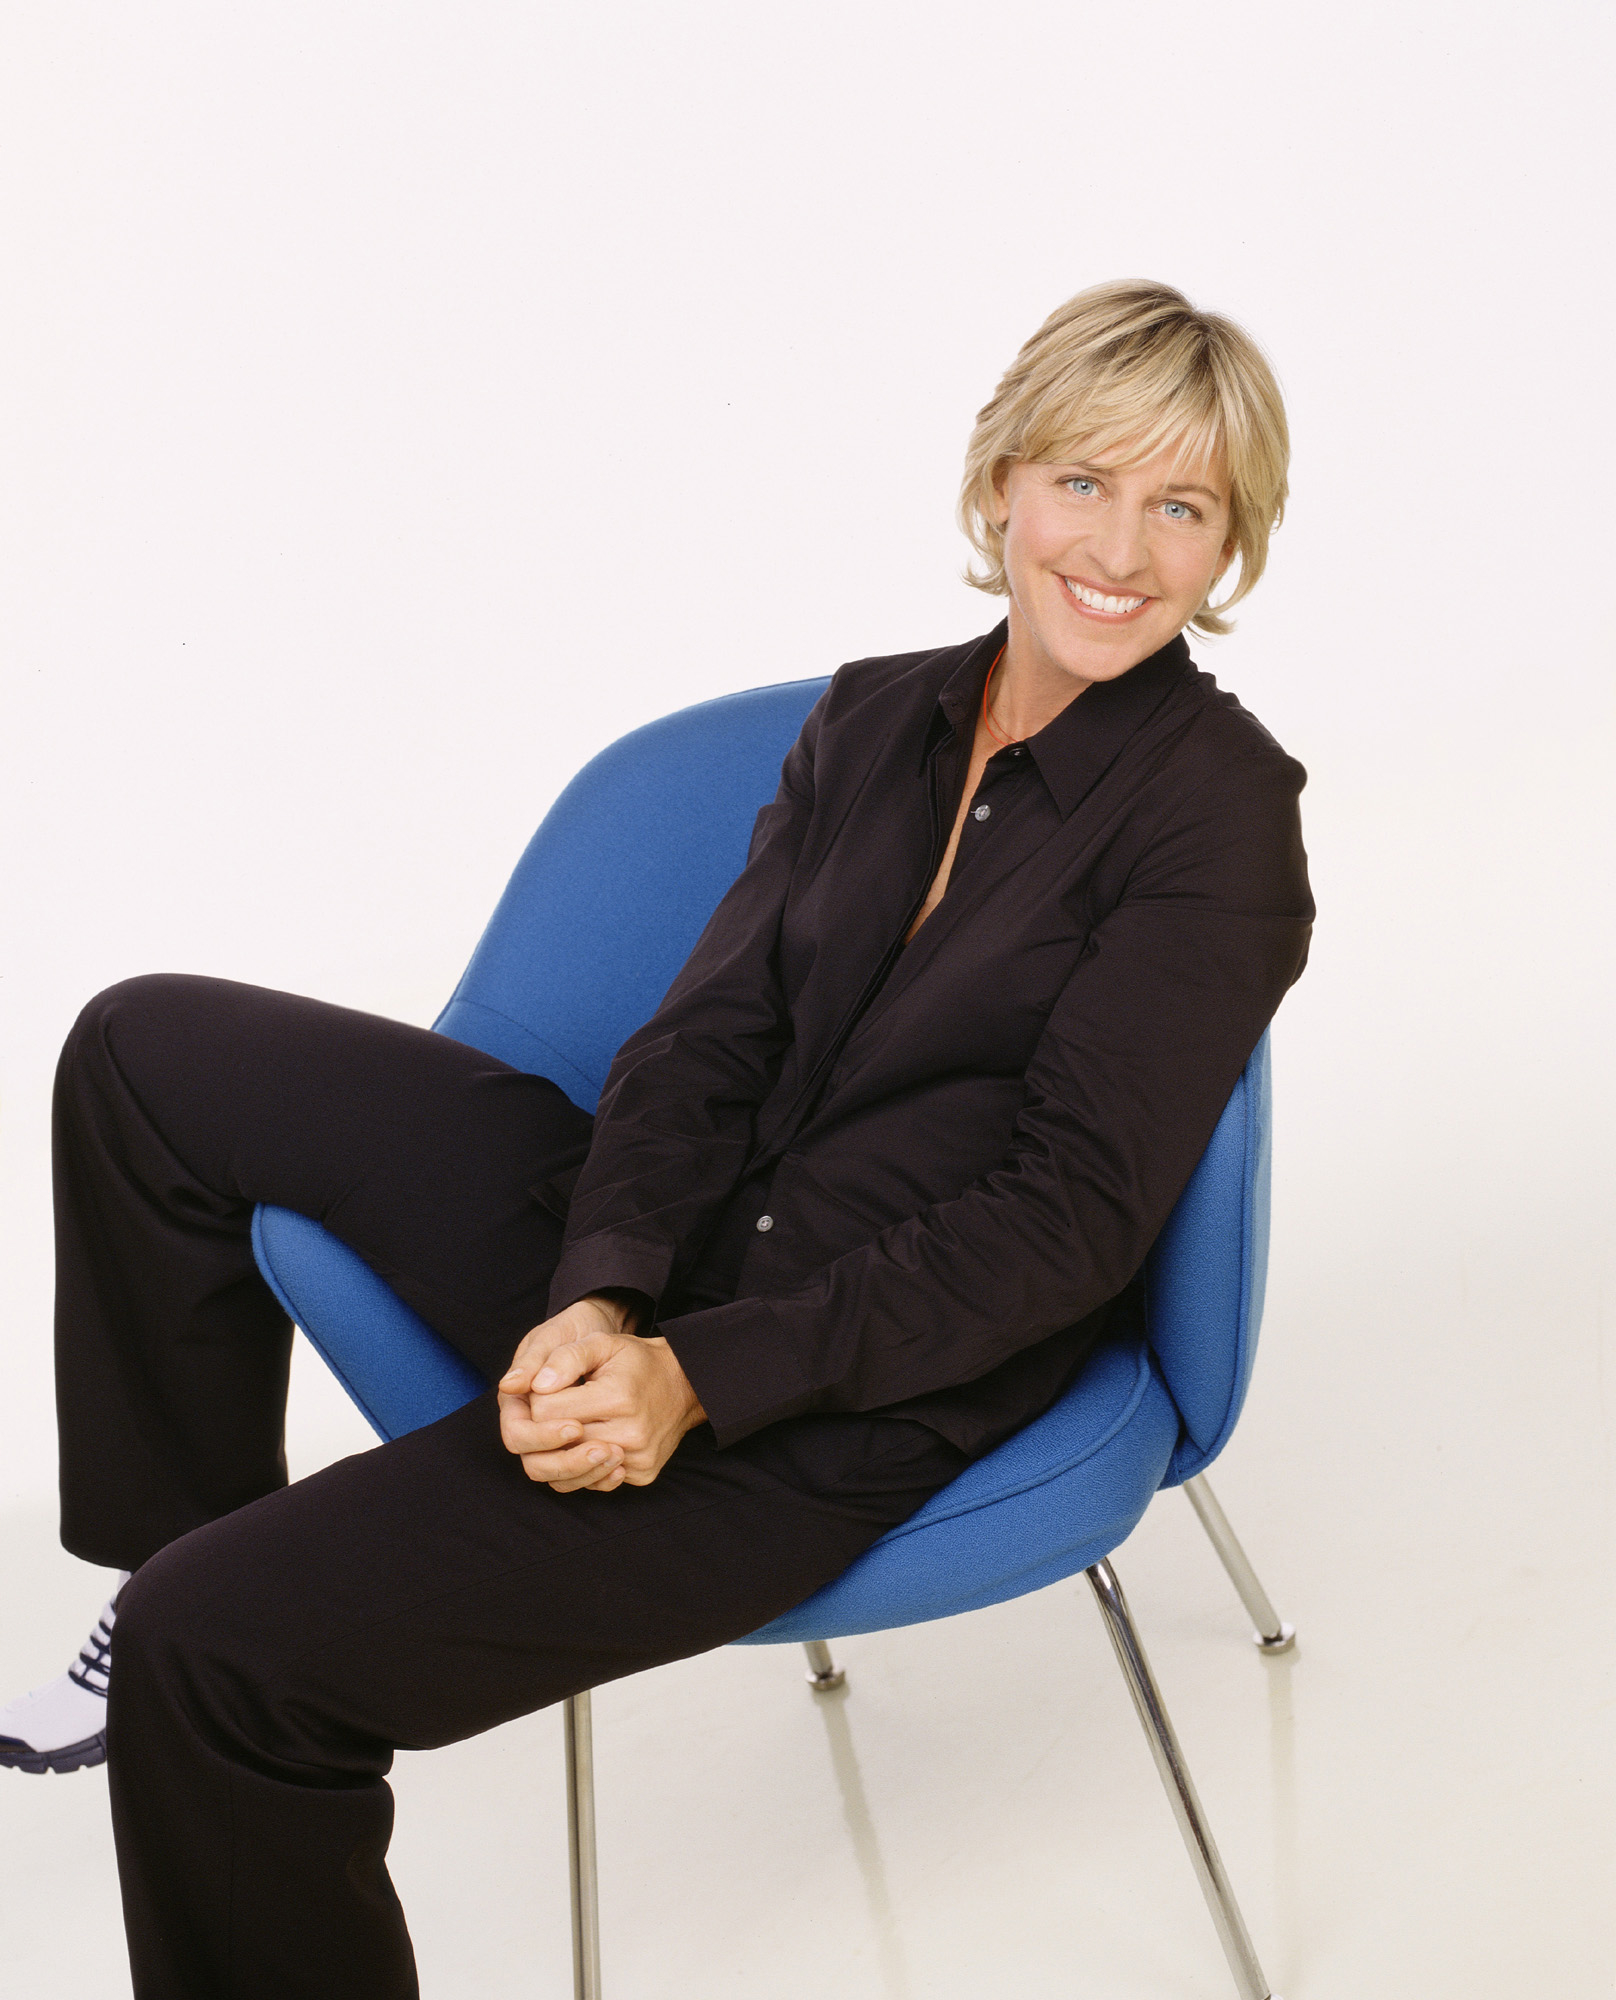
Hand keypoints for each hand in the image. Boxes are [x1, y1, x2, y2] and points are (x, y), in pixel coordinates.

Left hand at [497, 1297, 705, 1493]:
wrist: (683, 1385)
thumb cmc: (636, 1362)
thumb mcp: (602, 1343)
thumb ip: (566, 1358)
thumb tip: (536, 1386)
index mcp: (617, 1398)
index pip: (546, 1412)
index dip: (537, 1400)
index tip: (547, 1390)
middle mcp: (631, 1434)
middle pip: (556, 1445)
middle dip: (547, 1427)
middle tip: (557, 1409)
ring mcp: (638, 1459)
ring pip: (570, 1472)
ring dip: (561, 1451)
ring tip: (568, 1428)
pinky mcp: (642, 1474)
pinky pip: (592, 1482)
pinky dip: (581, 1467)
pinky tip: (587, 1444)